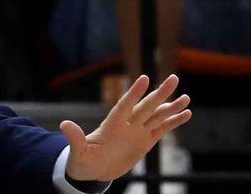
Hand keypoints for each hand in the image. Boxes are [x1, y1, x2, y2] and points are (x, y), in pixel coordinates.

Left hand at [62, 74, 191, 182]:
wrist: (93, 171)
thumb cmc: (82, 161)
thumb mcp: (78, 152)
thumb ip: (75, 138)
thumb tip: (64, 124)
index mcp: (112, 125)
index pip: (124, 106)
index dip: (134, 93)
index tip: (144, 78)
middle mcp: (127, 125)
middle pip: (146, 107)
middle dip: (160, 94)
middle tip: (174, 78)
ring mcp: (137, 132)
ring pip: (157, 116)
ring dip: (171, 106)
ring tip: (186, 96)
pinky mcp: (145, 141)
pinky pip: (162, 129)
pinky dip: (173, 122)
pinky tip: (186, 113)